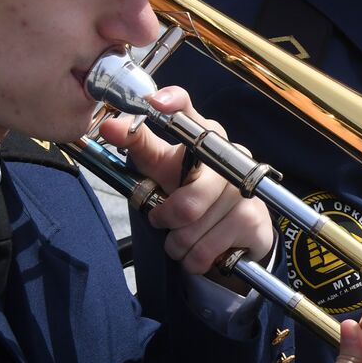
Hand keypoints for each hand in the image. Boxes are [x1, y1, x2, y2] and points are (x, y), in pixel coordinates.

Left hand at [98, 86, 274, 279]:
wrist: (236, 232)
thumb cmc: (190, 190)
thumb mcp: (161, 169)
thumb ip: (137, 146)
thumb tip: (108, 125)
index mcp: (203, 134)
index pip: (188, 109)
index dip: (174, 103)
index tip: (156, 103)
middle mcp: (230, 155)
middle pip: (186, 203)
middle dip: (167, 219)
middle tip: (163, 218)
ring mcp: (245, 188)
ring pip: (192, 231)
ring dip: (178, 243)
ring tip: (185, 235)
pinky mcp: (253, 219)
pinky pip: (204, 251)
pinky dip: (192, 259)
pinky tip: (201, 247)